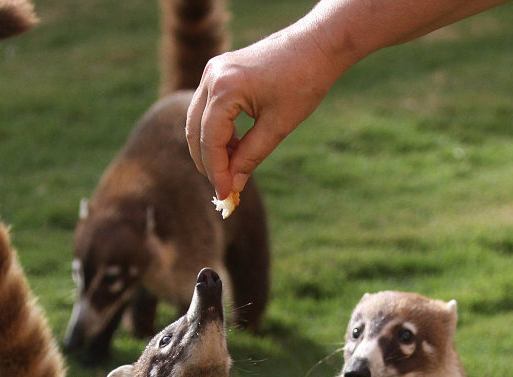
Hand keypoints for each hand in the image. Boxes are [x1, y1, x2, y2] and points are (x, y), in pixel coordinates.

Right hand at [185, 25, 343, 201]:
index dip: (216, 171)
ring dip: (211, 148)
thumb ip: (251, 156)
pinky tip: (236, 146)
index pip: (210, 139)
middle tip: (224, 187)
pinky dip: (217, 131)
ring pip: (197, 120)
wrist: (317, 44)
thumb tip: (234, 185)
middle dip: (208, 162)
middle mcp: (212, 76)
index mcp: (225, 88)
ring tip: (233, 168)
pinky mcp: (219, 72)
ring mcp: (213, 71)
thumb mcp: (278, 126)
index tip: (225, 195)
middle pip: (196, 131)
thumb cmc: (304, 81)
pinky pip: (207, 108)